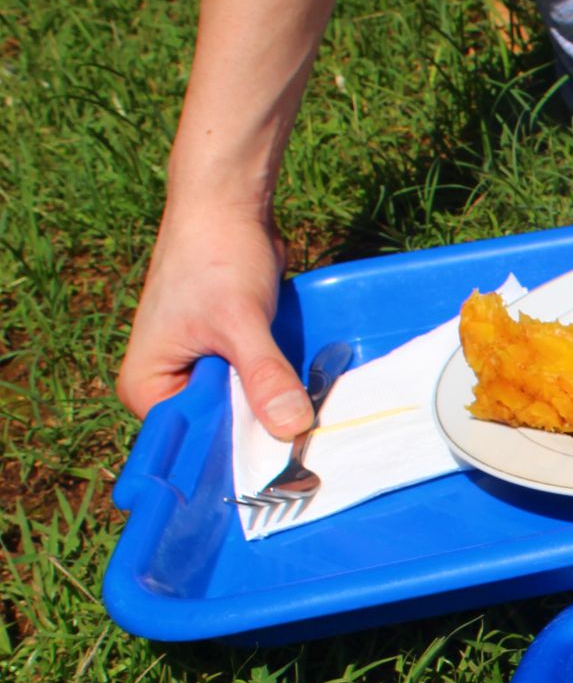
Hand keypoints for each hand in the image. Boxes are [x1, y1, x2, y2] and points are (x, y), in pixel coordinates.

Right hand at [116, 199, 313, 438]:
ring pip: (245, 416)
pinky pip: (257, 393)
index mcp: (148, 389)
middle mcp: (167, 389)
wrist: (227, 209)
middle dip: (261, 438)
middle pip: (221, 437)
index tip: (283, 474)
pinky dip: (281, 394)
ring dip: (277, 416)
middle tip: (311, 457)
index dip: (236, 460)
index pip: (192, 447)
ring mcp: (199, 377)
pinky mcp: (228, 363)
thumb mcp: (240, 321)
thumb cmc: (215, 257)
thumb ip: (263, 375)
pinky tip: (311, 402)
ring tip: (315, 430)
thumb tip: (291, 427)